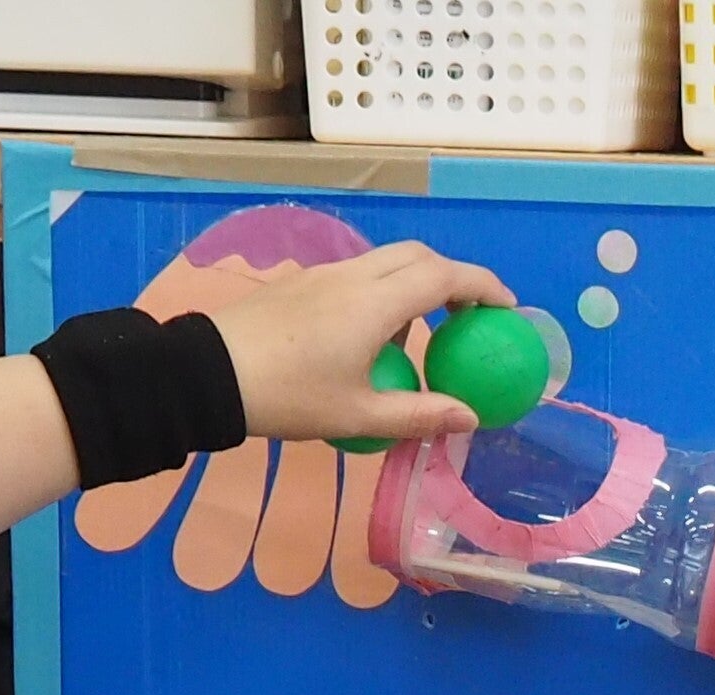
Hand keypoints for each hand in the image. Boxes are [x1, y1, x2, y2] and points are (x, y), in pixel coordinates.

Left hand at [73, 220, 510, 595]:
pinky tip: (371, 338)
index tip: (507, 309)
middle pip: (419, 256)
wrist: (207, 374)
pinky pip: (358, 275)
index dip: (484, 287)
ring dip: (415, 285)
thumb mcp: (358, 416)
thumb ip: (419, 415)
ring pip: (385, 262)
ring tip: (422, 334)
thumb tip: (470, 418)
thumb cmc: (287, 397)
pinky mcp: (301, 283)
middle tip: (471, 315)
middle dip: (454, 277)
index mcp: (376, 302)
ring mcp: (324, 274)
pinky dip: (383, 292)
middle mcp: (354, 275)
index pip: (446, 276)